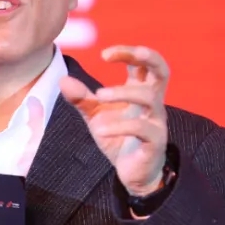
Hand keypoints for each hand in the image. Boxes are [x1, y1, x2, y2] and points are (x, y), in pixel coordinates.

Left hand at [59, 45, 170, 196]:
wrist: (133, 172)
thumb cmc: (119, 138)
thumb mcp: (96, 116)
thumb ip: (82, 99)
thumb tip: (63, 80)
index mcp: (141, 91)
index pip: (142, 63)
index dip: (127, 52)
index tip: (104, 54)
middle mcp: (153, 102)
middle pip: (161, 70)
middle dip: (147, 56)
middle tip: (122, 54)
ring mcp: (156, 121)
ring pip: (149, 97)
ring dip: (122, 92)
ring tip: (99, 96)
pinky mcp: (155, 142)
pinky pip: (142, 128)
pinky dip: (119, 126)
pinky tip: (100, 129)